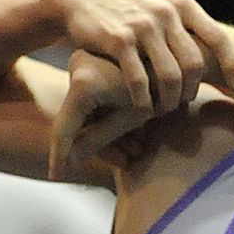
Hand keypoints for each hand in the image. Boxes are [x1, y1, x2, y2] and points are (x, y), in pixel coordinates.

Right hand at [49, 50, 155, 178]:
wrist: (177, 59)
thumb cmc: (160, 88)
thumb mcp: (131, 118)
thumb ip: (100, 139)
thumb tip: (73, 161)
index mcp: (84, 82)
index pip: (65, 127)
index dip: (60, 154)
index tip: (56, 175)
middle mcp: (78, 67)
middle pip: (80, 119)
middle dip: (103, 145)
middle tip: (127, 161)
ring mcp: (84, 63)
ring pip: (90, 110)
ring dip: (112, 134)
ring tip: (139, 150)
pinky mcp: (94, 64)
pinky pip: (96, 99)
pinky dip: (113, 118)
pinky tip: (137, 137)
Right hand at [52, 0, 233, 110]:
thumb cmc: (130, 11)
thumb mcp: (162, 9)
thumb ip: (188, 27)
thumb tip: (220, 55)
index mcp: (182, 6)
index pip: (218, 37)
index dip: (232, 63)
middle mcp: (166, 13)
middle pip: (194, 65)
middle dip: (192, 90)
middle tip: (183, 103)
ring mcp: (142, 27)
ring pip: (169, 77)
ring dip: (169, 101)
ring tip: (163, 109)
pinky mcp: (118, 41)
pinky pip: (140, 81)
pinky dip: (144, 100)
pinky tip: (142, 108)